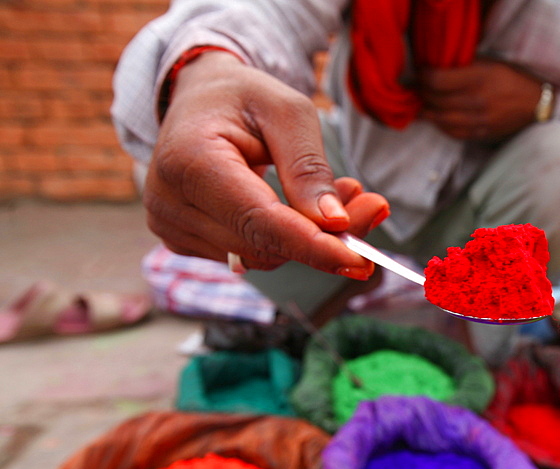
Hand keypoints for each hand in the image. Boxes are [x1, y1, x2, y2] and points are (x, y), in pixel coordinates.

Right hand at [145, 51, 389, 278]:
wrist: (198, 100)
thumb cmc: (244, 98)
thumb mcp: (287, 112)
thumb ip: (308, 167)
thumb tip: (335, 223)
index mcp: (188, 161)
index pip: (259, 221)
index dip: (313, 246)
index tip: (361, 261)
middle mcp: (169, 203)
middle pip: (265, 245)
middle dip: (326, 237)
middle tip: (374, 205)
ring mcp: (172, 227)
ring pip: (262, 256)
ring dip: (310, 237)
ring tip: (338, 194)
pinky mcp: (185, 242)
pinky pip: (250, 254)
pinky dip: (287, 239)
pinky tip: (302, 208)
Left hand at [418, 60, 543, 141]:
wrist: (536, 103)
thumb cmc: (512, 78)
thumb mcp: (490, 63)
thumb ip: (464, 65)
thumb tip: (437, 66)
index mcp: (479, 78)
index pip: (437, 80)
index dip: (423, 77)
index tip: (420, 73)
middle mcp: (477, 100)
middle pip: (435, 101)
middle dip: (421, 94)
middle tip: (416, 89)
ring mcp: (479, 120)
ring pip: (441, 120)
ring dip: (427, 112)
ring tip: (421, 105)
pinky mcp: (481, 133)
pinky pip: (453, 132)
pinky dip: (441, 125)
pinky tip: (437, 119)